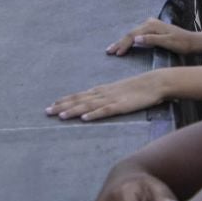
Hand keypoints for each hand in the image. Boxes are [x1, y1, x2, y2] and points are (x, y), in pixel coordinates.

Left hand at [49, 70, 168, 121]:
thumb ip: (108, 98)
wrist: (155, 82)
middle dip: (62, 106)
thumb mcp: (119, 92)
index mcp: (102, 90)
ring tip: (60, 116)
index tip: (51, 105)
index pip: (79, 95)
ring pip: (88, 106)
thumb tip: (97, 104)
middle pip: (79, 100)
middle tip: (46, 112)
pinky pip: (105, 111)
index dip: (64, 100)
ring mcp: (111, 99)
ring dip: (73, 111)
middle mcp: (103, 93)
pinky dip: (94, 114)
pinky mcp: (121, 106)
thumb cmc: (138, 88)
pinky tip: (84, 118)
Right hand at [106, 17, 199, 56]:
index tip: (116, 54)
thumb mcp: (168, 43)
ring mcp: (151, 25)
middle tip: (108, 51)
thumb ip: (152, 40)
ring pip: (133, 34)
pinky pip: (138, 34)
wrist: (194, 42)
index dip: (123, 44)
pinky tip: (126, 45)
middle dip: (119, 43)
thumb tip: (136, 39)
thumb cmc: (183, 44)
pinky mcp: (153, 30)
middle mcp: (150, 23)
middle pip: (131, 33)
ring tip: (113, 49)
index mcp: (151, 26)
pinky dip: (130, 40)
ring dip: (123, 42)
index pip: (132, 35)